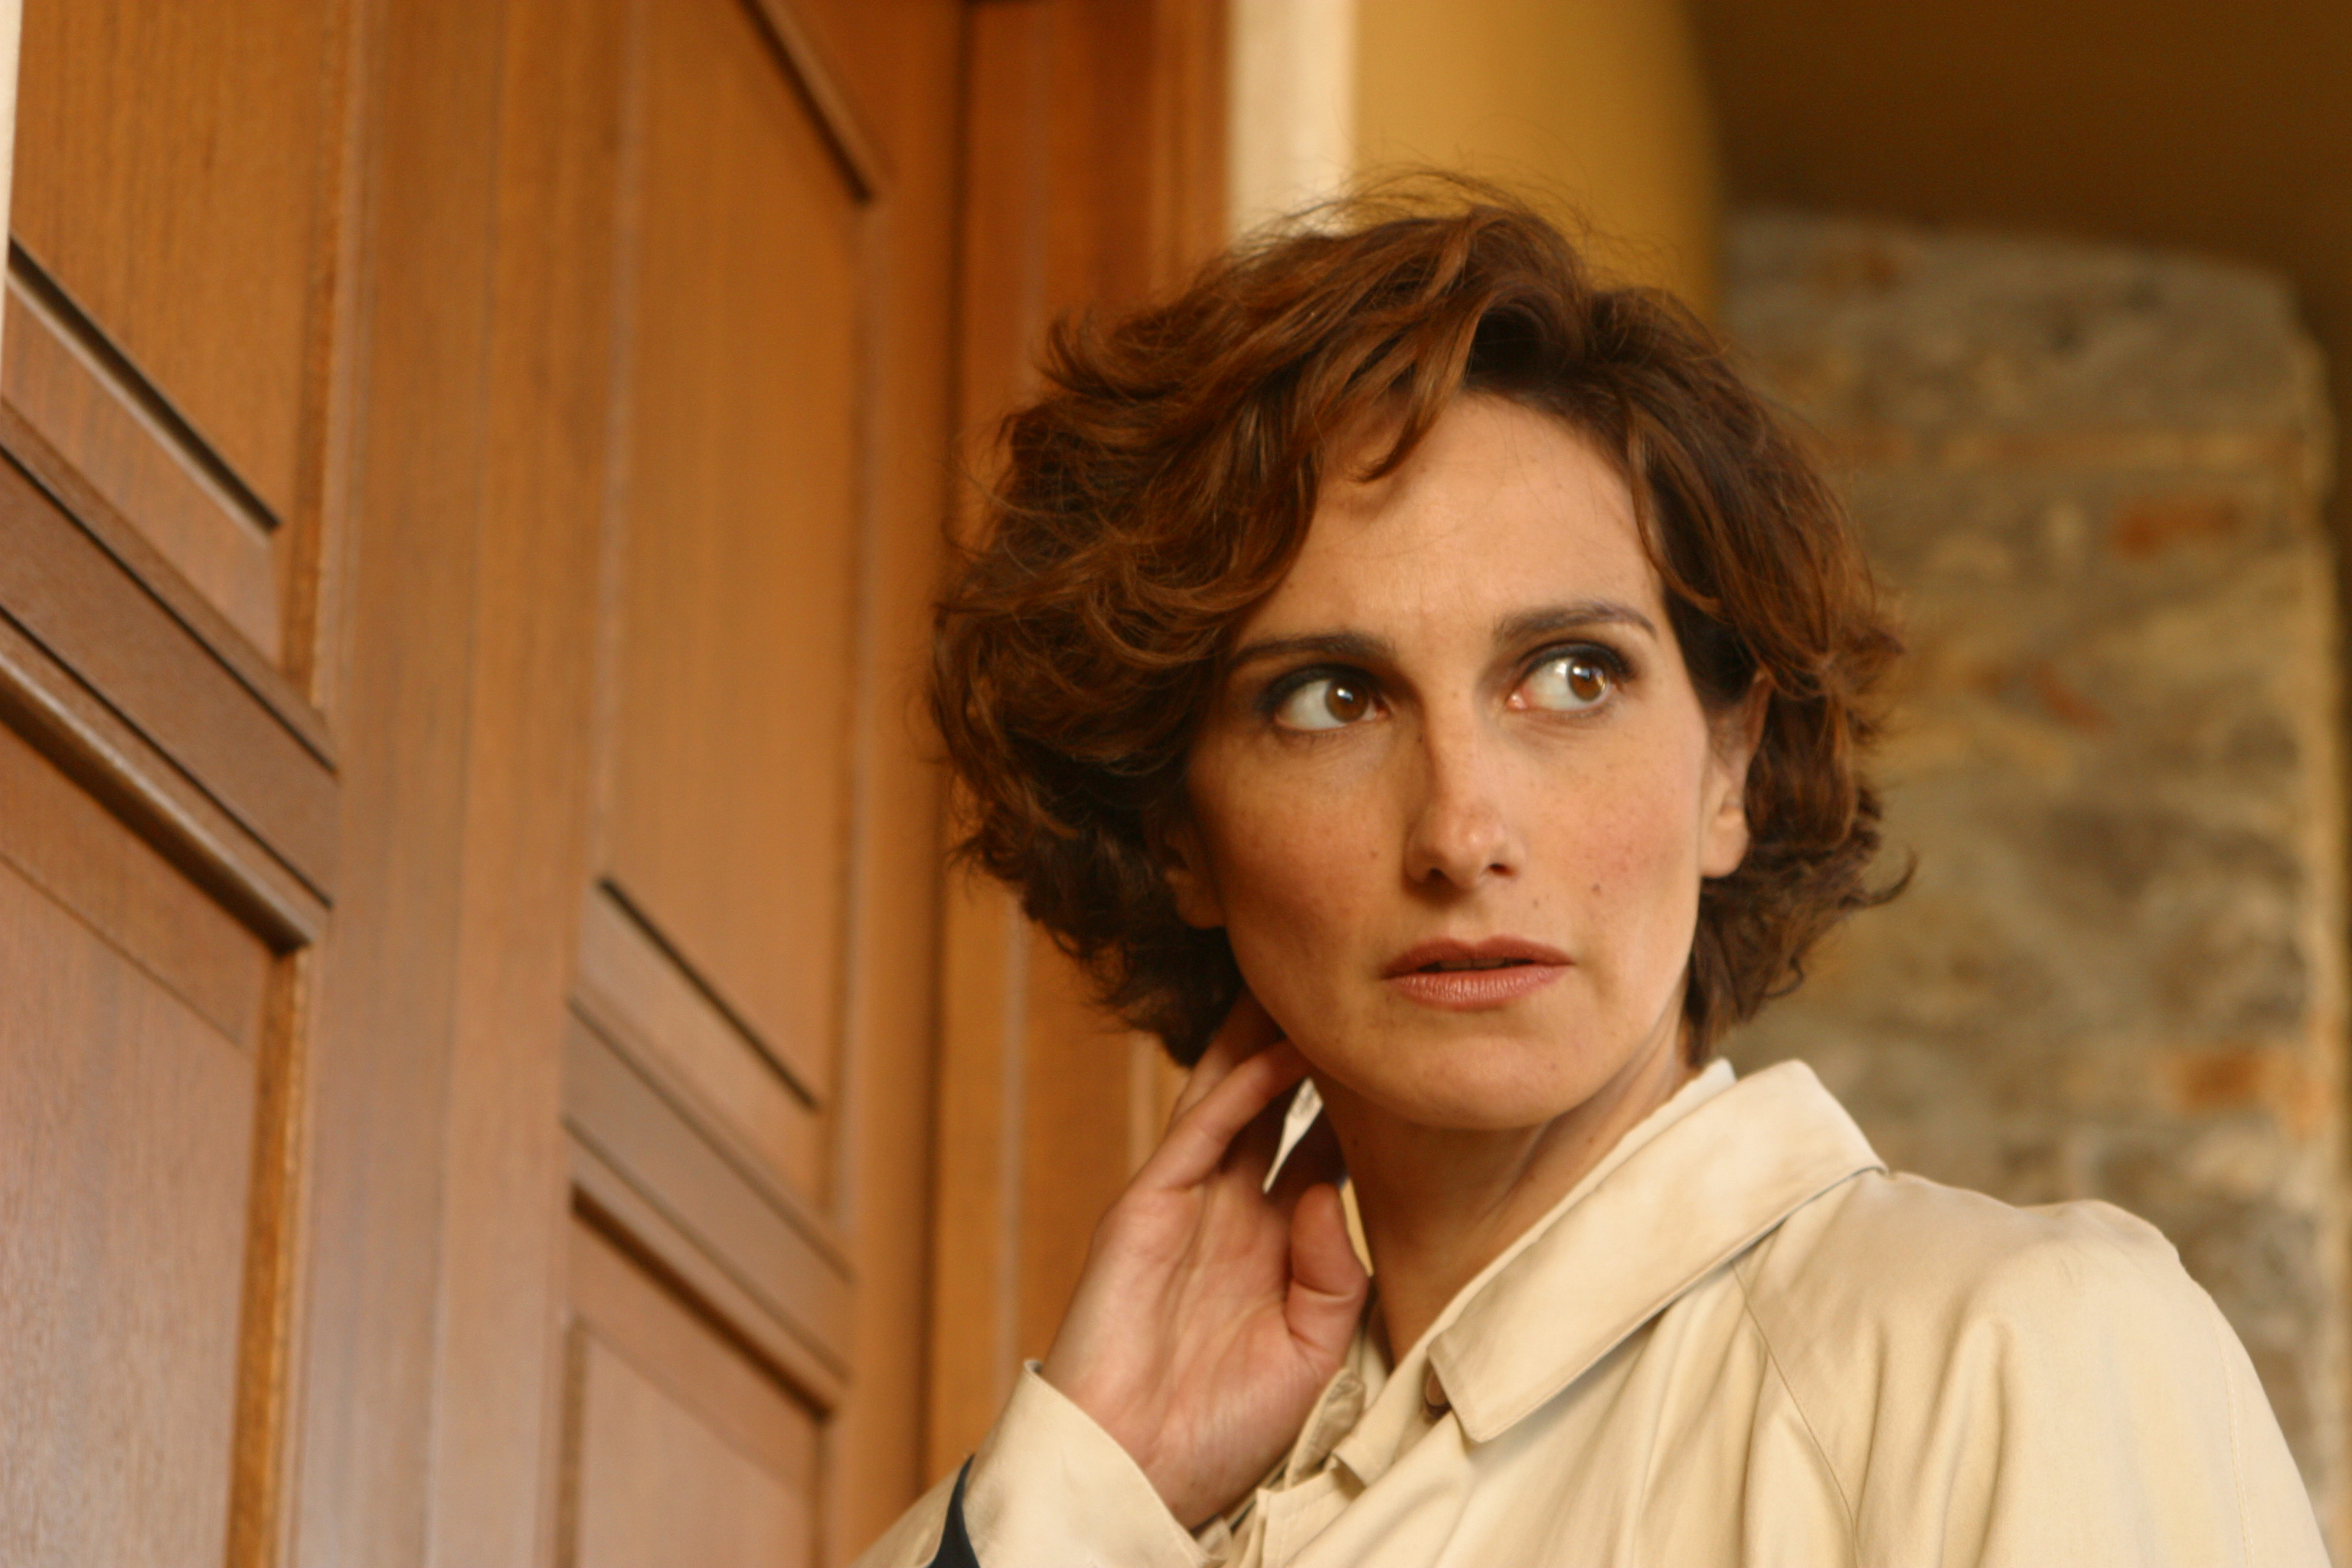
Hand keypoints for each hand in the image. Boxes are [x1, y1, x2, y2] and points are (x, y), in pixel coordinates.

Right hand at [1039, 994, 1369, 1529]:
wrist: (1141, 1471)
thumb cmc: (1223, 1429)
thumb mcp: (1313, 1353)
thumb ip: (1335, 1274)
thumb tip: (1331, 1190)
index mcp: (1274, 1245)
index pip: (1322, 1151)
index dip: (1356, 1104)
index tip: (1400, 1055)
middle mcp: (1232, 1211)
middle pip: (1274, 1107)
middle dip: (1307, 1050)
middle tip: (1349, 990)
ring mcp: (1186, 1203)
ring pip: (1229, 1099)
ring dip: (1263, 1042)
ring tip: (1304, 984)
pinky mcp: (1146, 1208)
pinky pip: (1198, 1134)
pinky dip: (1234, 1089)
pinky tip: (1273, 1052)